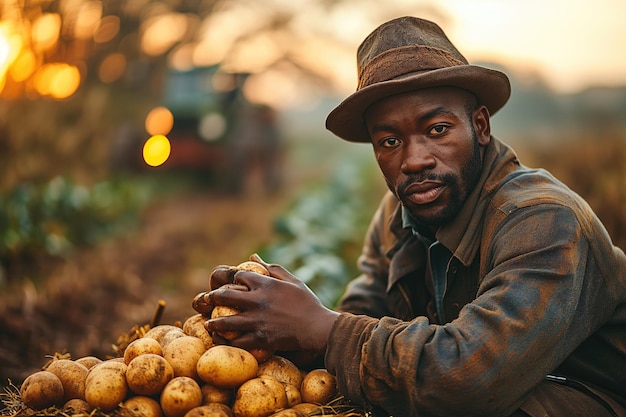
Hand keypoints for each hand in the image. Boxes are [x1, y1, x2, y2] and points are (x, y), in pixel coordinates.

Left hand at [205, 258, 339, 354]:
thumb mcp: (293, 281)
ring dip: (214, 323)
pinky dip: (227, 342)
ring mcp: (258, 322)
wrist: (318, 329)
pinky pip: (237, 342)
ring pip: (226, 322)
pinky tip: (223, 340)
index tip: (232, 283)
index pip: (239, 276)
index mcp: (266, 284)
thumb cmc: (307, 303)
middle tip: (210, 299)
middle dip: (214, 297)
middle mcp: (258, 301)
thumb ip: (272, 268)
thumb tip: (253, 255)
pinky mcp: (261, 339)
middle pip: (226, 296)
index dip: (233, 278)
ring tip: (209, 324)